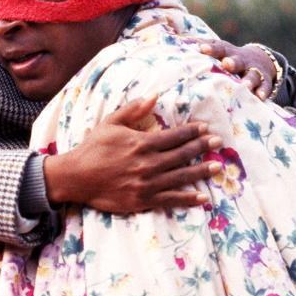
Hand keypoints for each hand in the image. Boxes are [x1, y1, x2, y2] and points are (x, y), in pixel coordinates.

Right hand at [43, 95, 222, 214]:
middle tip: (218, 143)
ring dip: (201, 171)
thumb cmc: (92, 148)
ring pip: (181, 176)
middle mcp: (148, 163)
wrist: (76, 177)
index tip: (205, 128)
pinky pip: (171, 199)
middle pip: (182, 154)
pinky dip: (188, 199)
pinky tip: (203, 197)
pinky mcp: (143, 200)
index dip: (192, 131)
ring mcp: (147, 183)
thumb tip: (155, 95)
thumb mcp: (111, 123)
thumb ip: (134, 109)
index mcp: (142, 143)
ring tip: (217, 167)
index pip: (174, 136)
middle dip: (202, 147)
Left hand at [198, 40, 277, 99]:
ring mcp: (253, 70)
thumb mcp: (218, 50)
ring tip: (245, 86)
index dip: (210, 48)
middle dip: (231, 62)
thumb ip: (200, 46)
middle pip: (236, 60)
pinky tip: (260, 98)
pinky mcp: (264, 81)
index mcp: (226, 52)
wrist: (260, 60)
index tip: (201, 48)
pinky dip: (263, 91)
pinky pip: (265, 86)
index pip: (218, 48)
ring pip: (252, 74)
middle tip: (226, 64)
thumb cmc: (229, 57)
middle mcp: (240, 60)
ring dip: (249, 79)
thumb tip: (173, 39)